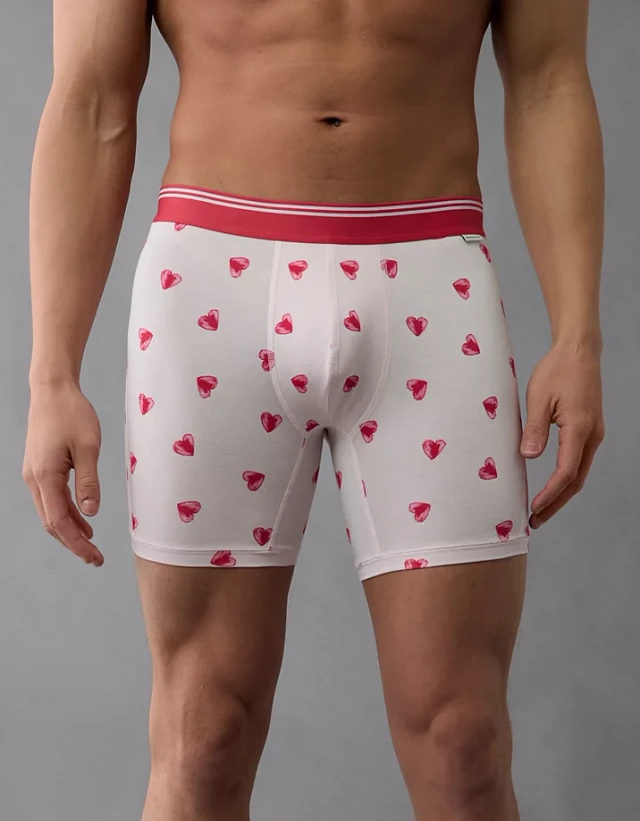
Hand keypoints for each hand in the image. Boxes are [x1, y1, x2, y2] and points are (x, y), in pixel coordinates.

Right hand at [23, 383, 103, 565]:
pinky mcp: (40, 469)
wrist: (52, 390)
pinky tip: (83, 519)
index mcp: (45, 476)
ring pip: (51, 513)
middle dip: (73, 543)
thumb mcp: (88, 446)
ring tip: (92, 544)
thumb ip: (89, 481)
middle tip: (96, 558)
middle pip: (52, 523)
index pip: (60, 521)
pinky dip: (67, 513)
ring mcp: (35, 475)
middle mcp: (34, 479)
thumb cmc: (72, 413)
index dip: (77, 543)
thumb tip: (91, 511)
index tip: (95, 557)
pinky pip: (52, 499)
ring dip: (70, 530)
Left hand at [520, 342, 604, 528]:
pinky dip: (566, 478)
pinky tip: (553, 484)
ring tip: (541, 509)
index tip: (534, 509)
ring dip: (561, 493)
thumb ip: (535, 429)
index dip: (550, 494)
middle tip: (536, 520)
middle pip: (576, 480)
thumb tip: (529, 457)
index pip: (565, 472)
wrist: (579, 351)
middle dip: (556, 503)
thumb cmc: (557, 370)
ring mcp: (593, 434)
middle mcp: (591, 436)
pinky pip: (579, 461)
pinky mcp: (589, 429)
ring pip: (579, 473)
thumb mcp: (538, 398)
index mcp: (579, 429)